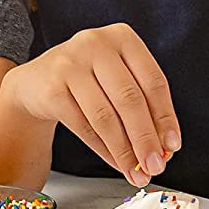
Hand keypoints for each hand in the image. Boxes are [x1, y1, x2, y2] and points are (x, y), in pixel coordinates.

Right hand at [0, 24, 179, 186]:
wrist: (36, 81)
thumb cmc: (88, 78)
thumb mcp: (118, 77)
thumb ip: (143, 103)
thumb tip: (165, 146)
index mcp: (122, 36)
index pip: (153, 80)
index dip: (165, 116)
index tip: (173, 145)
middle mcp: (96, 44)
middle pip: (130, 99)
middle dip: (146, 138)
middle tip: (156, 166)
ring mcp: (70, 64)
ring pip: (105, 117)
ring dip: (124, 150)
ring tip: (136, 172)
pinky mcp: (51, 89)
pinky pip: (83, 127)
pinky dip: (103, 150)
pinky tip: (116, 163)